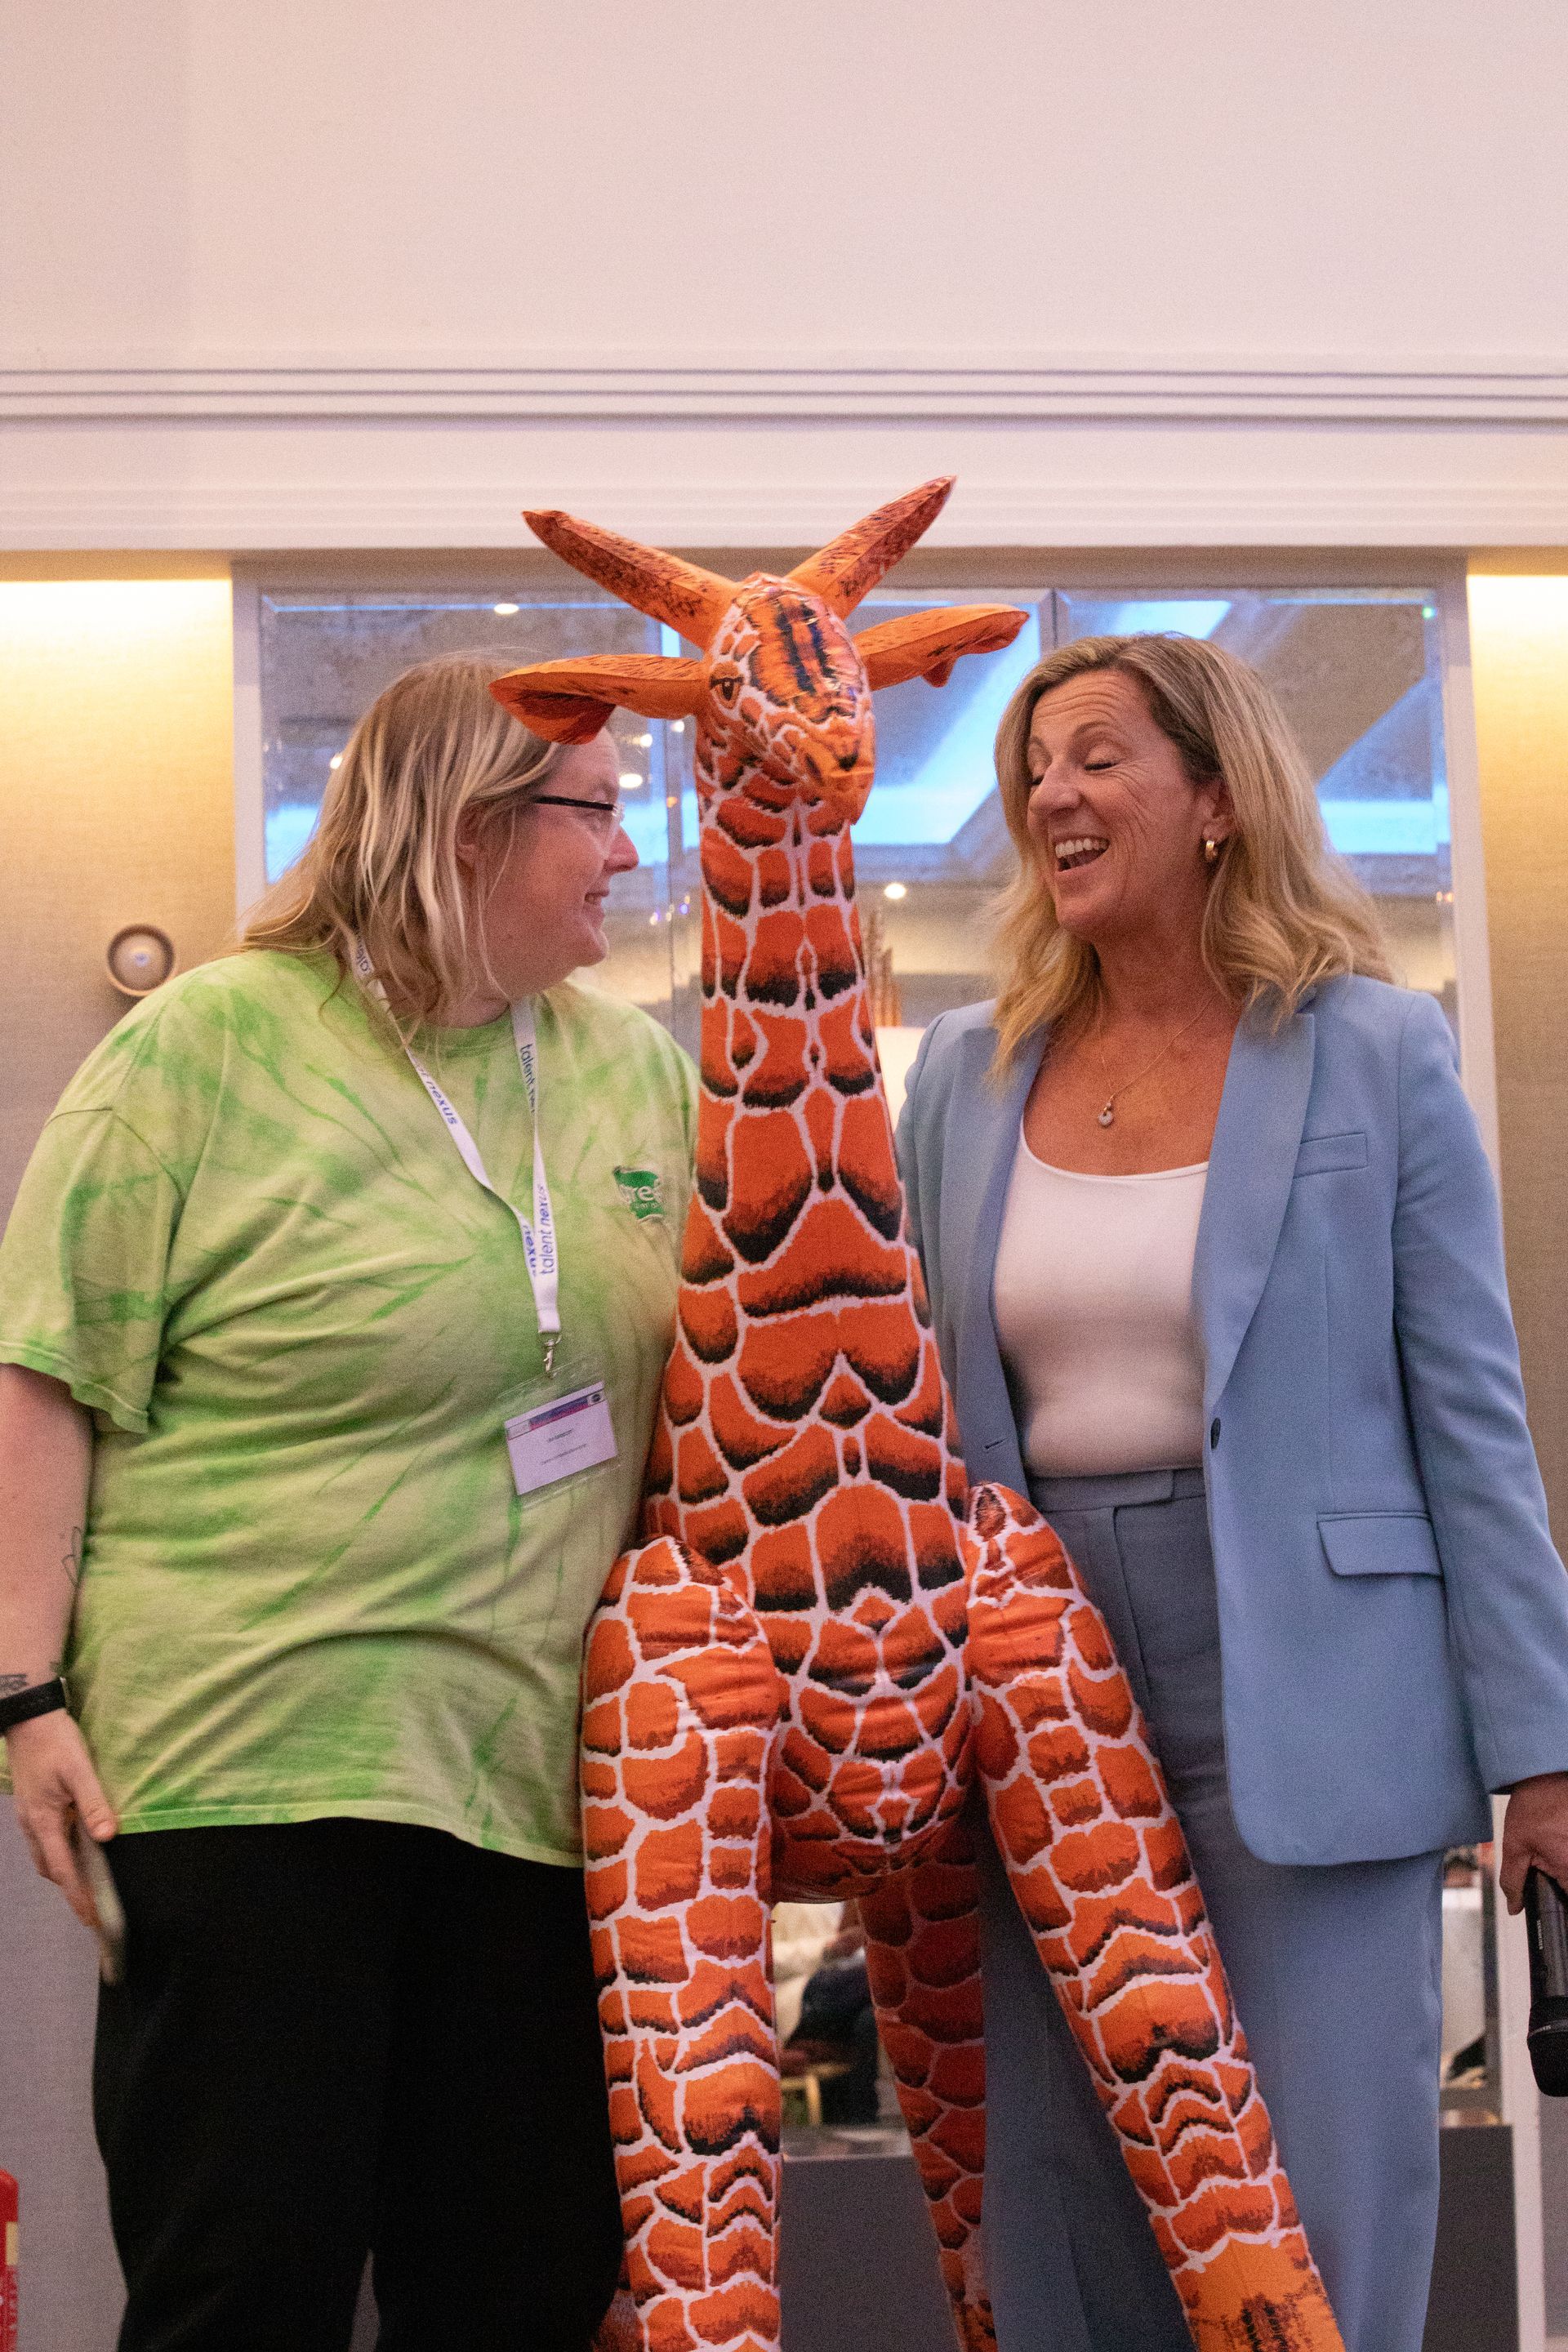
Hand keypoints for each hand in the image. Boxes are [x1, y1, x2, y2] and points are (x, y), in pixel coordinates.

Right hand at [6, 1709, 117, 1930]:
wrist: (29, 1718)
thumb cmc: (55, 1742)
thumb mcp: (80, 1770)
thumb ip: (94, 1804)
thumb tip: (108, 1837)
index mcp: (43, 1821)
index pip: (62, 1869)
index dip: (77, 1895)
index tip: (90, 1917)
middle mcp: (31, 1825)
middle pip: (50, 1867)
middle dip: (69, 1888)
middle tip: (92, 1903)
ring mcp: (29, 1815)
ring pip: (45, 1854)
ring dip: (64, 1870)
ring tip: (88, 1879)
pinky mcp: (32, 1805)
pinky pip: (45, 1838)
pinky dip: (60, 1851)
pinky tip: (77, 1844)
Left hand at [1500, 1771, 1567, 1913]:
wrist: (1548, 1771)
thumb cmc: (1534, 1804)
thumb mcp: (1515, 1845)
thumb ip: (1514, 1881)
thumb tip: (1515, 1908)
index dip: (1561, 1912)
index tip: (1554, 1905)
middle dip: (1561, 1884)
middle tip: (1554, 1875)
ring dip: (1564, 1869)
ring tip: (1557, 1846)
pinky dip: (1566, 1853)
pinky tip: (1561, 1841)